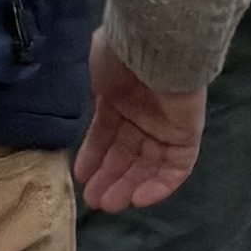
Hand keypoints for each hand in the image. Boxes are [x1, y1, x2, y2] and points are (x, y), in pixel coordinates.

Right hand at [75, 42, 205, 211]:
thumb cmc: (116, 56)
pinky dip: (160, 185)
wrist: (154, 47)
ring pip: (148, 165)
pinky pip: (176, 167)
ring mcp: (165, 126)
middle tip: (93, 200)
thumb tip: (63, 110)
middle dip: (109, 178)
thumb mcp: (87, 74)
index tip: (78, 176)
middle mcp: (141, 115)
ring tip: (108, 203)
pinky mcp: (187, 135)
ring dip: (129, 186)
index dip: (93, 157)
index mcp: (117, 98)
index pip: (105, 135)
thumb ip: (81, 97)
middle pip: (126, 154)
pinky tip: (138, 198)